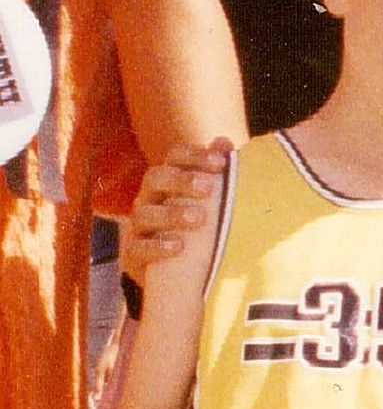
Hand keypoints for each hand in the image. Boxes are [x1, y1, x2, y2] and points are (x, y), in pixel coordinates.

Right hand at [120, 139, 231, 274]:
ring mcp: (138, 224)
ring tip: (199, 219)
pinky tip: (178, 247)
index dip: (195, 155)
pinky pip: (138, 246)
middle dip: (181, 180)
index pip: (175, 156)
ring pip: (144, 213)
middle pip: (155, 178)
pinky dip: (158, 246)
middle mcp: (149, 196)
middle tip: (208, 188)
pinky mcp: (132, 252)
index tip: (221, 163)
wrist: (170, 267)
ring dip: (172, 214)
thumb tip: (224, 141)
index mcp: (168, 179)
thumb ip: (215, 173)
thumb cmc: (192, 224)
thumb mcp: (207, 200)